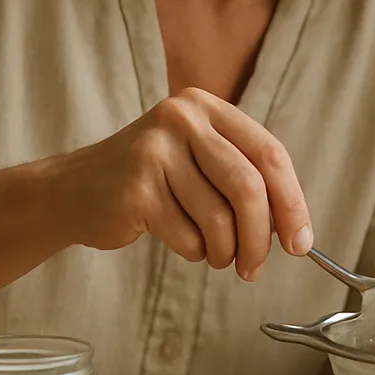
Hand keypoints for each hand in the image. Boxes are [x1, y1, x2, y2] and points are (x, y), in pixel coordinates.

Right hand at [50, 88, 313, 278]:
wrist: (72, 192)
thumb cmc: (151, 182)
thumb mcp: (201, 163)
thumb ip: (246, 183)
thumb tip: (295, 232)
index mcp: (207, 107)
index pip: (270, 154)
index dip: (292, 203)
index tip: (301, 243)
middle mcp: (182, 119)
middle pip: (248, 187)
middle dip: (261, 237)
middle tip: (256, 267)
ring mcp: (155, 150)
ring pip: (219, 218)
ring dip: (225, 251)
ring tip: (216, 254)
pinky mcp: (135, 187)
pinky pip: (188, 237)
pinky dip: (194, 252)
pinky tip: (181, 242)